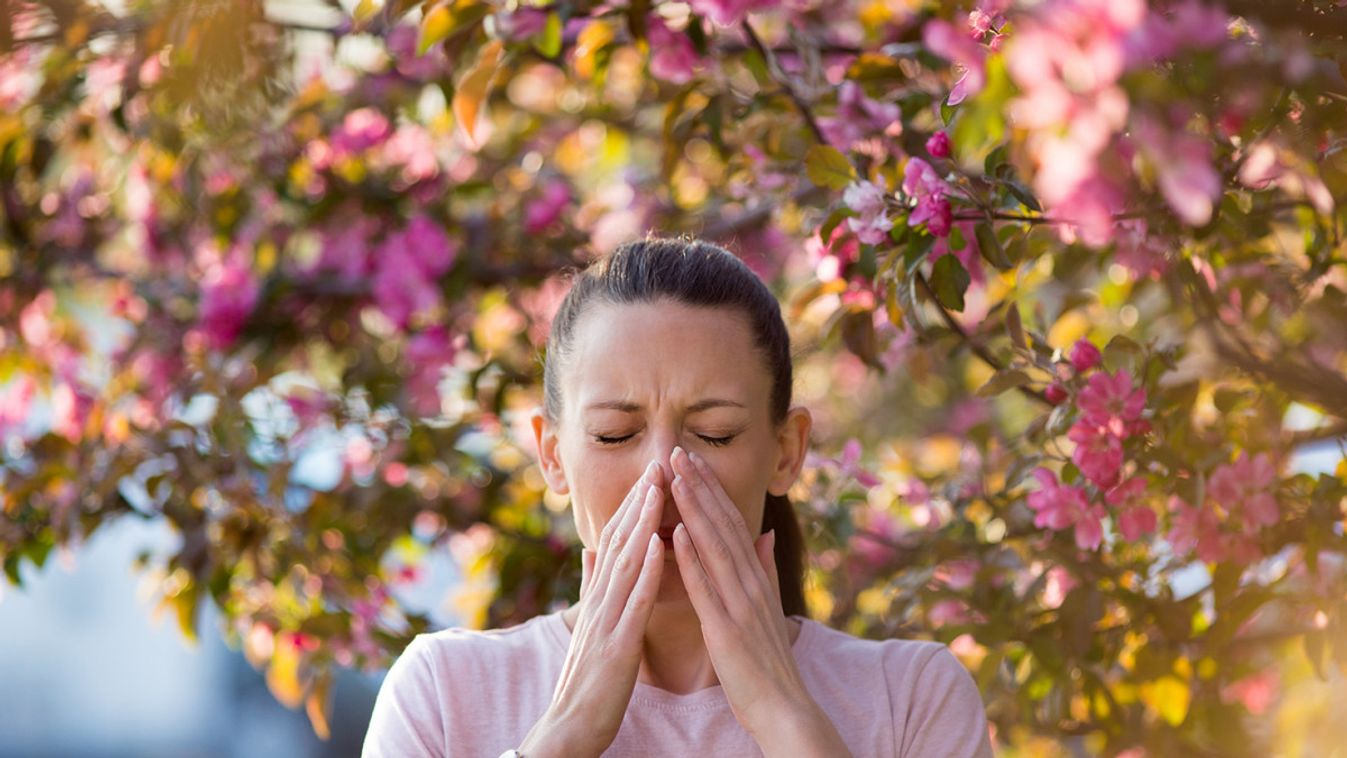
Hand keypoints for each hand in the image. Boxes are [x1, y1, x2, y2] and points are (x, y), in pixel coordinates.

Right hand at [518, 460, 666, 757]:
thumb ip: (591, 585)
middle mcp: (600, 602)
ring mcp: (606, 621)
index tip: (652, 472)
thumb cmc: (587, 680)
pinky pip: (633, 603)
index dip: (634, 506)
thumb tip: (591, 548)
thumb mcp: (590, 625)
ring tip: (659, 488)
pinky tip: (659, 544)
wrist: (569, 728)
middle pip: (620, 542)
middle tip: (658, 462)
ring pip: (625, 563)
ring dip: (642, 522)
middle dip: (639, 502)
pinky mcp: (616, 646)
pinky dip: (646, 571)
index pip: (618, 542)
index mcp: (600, 597)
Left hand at [667, 446, 825, 740]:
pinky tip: (675, 534)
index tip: (691, 459)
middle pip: (722, 525)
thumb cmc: (767, 660)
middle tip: (678, 451)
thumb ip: (765, 567)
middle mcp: (750, 583)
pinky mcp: (726, 629)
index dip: (711, 489)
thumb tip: (763, 533)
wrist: (783, 707)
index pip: (731, 523)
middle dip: (700, 486)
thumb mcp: (768, 606)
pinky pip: (706, 588)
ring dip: (694, 509)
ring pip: (714, 547)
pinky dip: (691, 559)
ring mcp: (740, 604)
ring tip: (675, 477)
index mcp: (756, 577)